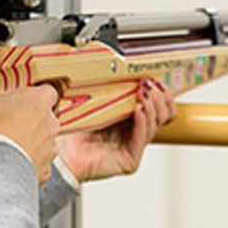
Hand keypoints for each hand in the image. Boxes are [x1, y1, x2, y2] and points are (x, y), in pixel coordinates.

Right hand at [0, 83, 59, 182]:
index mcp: (39, 101)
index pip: (47, 92)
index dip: (33, 97)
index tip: (20, 101)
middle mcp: (50, 123)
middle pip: (44, 118)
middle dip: (29, 121)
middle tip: (7, 124)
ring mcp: (49, 148)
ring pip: (43, 143)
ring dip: (29, 143)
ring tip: (7, 146)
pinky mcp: (44, 170)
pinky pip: (38, 165)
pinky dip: (27, 165)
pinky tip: (10, 163)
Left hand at [56, 79, 175, 182]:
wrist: (62, 153)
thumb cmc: (75, 129)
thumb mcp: (99, 103)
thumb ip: (114, 91)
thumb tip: (124, 68)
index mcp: (132, 119)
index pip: (161, 107)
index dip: (163, 94)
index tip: (157, 79)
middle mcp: (136, 132)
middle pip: (164, 115)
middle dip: (159, 97)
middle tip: (148, 84)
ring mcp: (134, 146)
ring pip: (155, 124)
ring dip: (152, 106)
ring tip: (143, 93)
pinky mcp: (129, 159)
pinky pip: (141, 139)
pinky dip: (142, 122)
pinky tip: (138, 110)